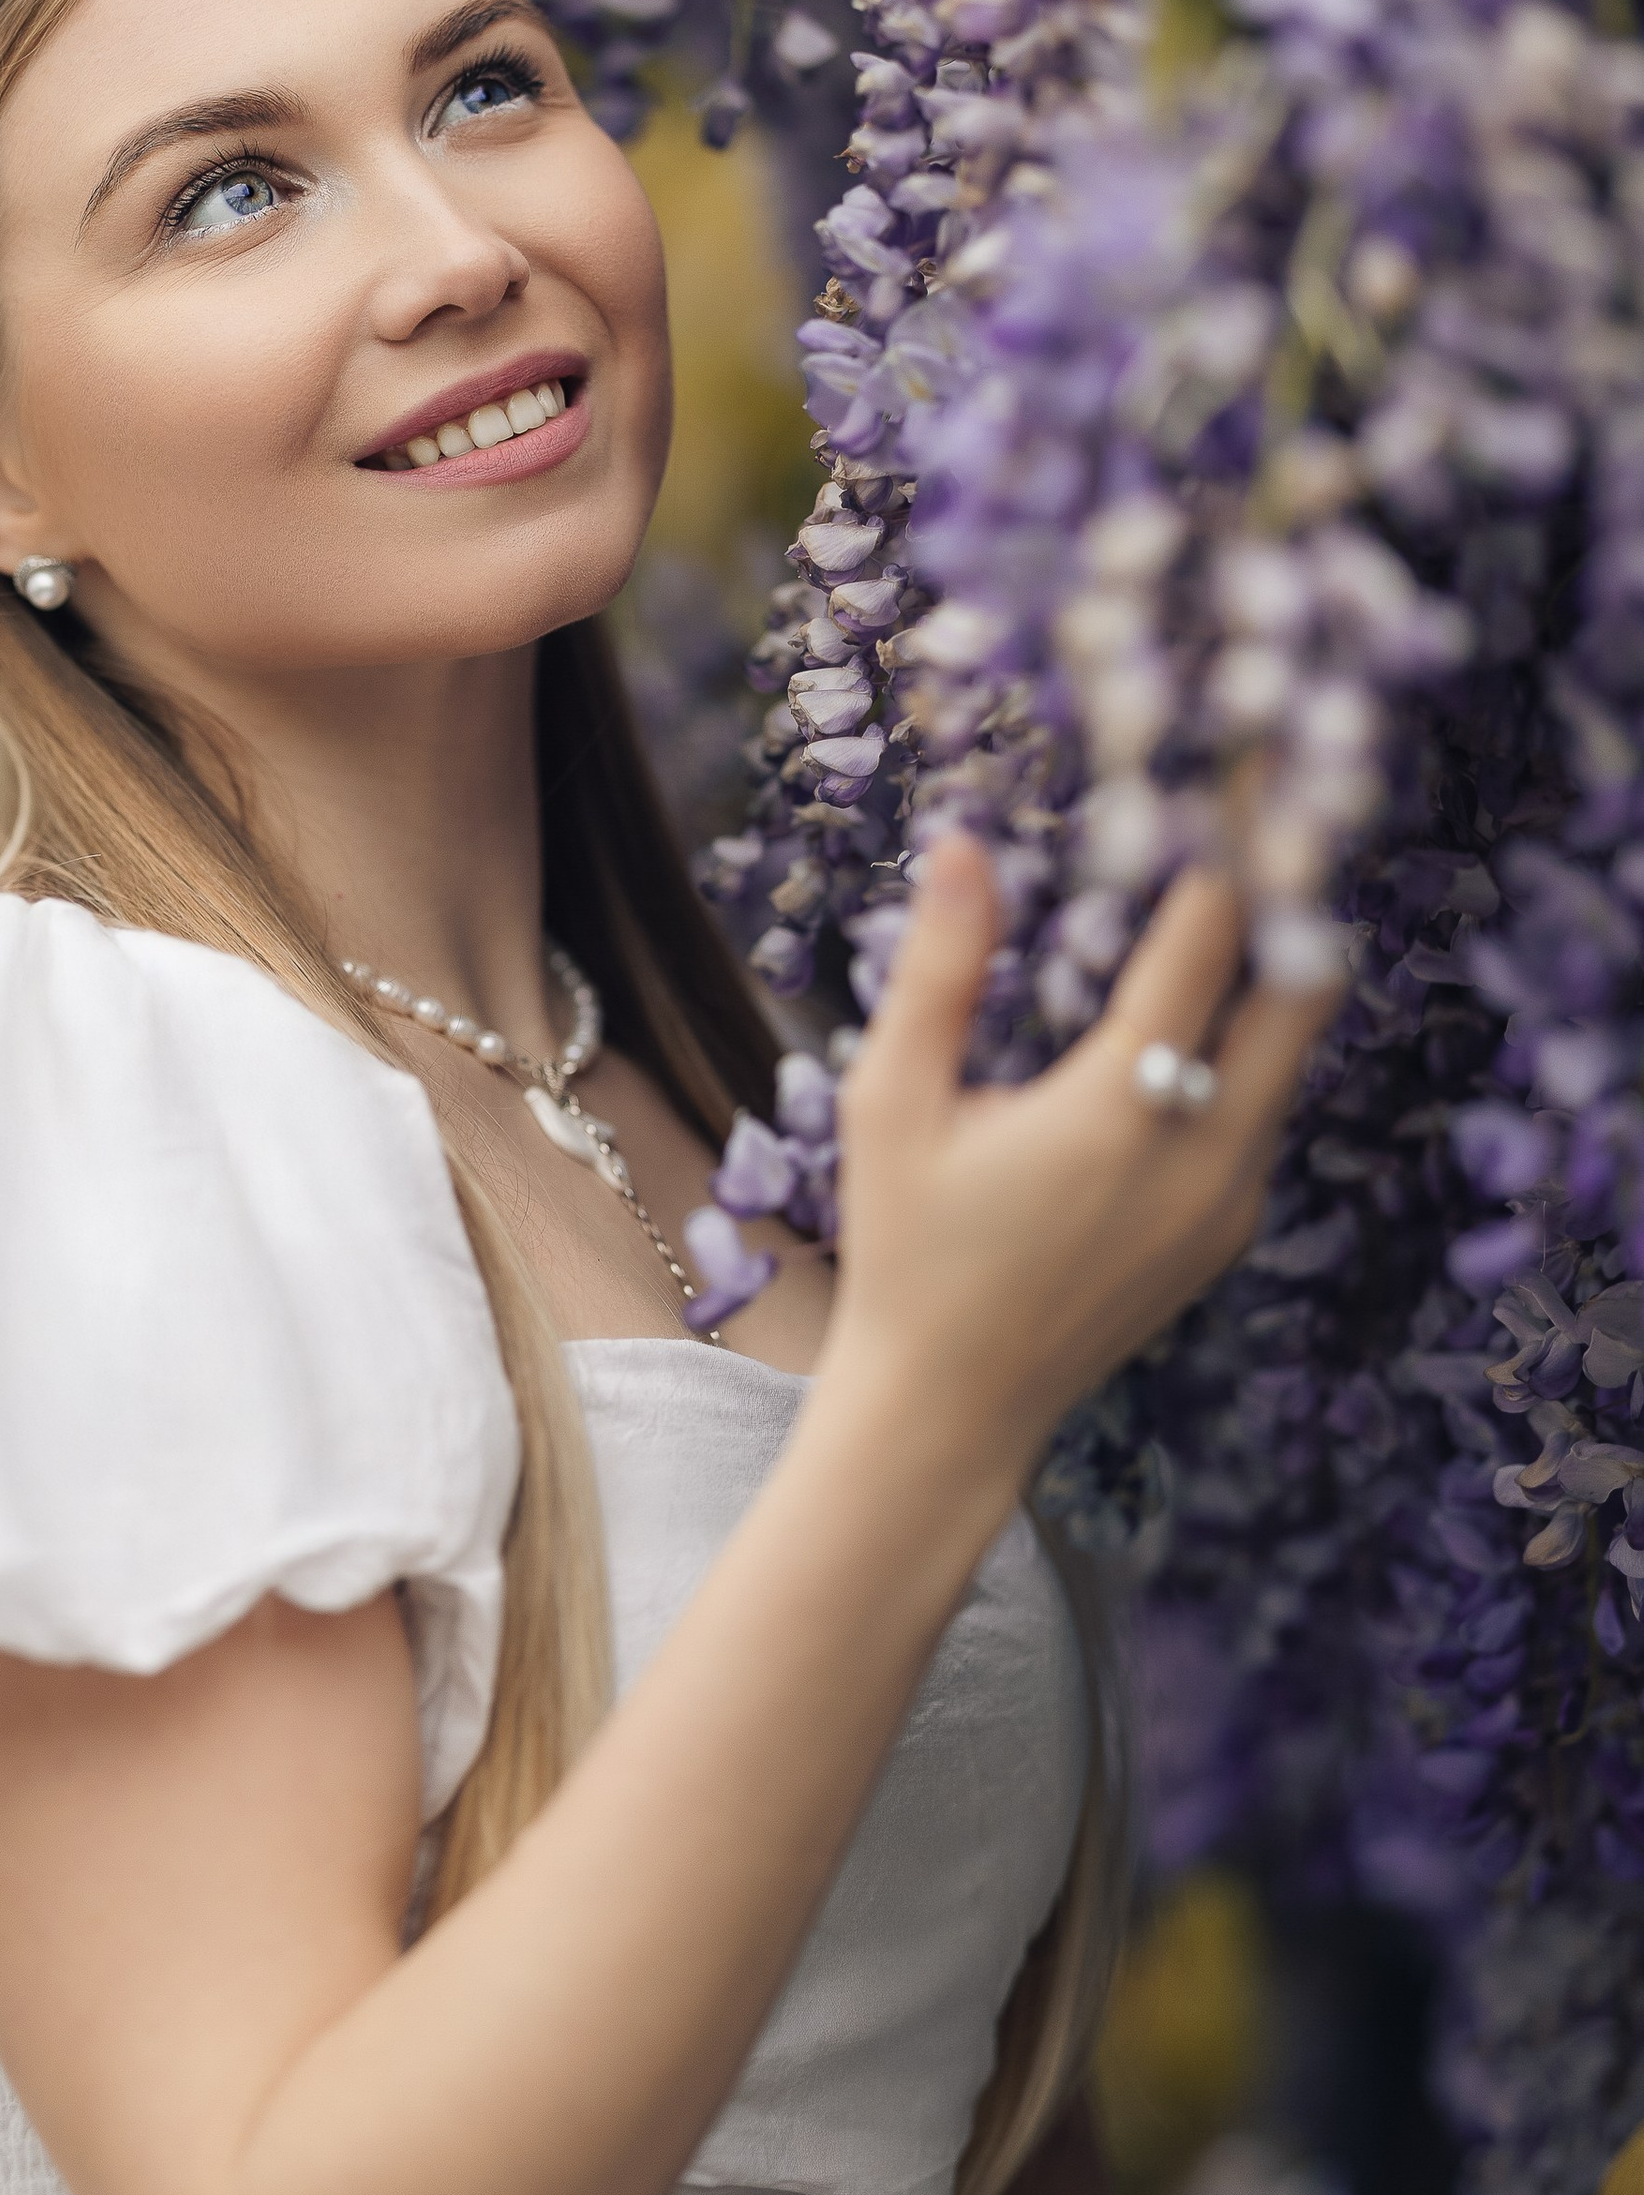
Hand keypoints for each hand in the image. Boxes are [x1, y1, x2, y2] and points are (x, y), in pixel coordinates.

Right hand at [823, 835, 1340, 1473]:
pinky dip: (1234, 1055)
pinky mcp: (1227, 1232)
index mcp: (1123, 1106)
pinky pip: (1257, 1115)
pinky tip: (1167, 1030)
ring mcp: (1230, 1199)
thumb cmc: (904, 1249)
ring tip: (1205, 916)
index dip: (1222, 849)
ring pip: (1286, 1056)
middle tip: (1247, 839)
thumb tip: (962, 844)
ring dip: (1258, 982)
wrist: (951, 1408)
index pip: (1210, 938)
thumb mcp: (892, 1102)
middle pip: (1303, 992)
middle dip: (1282, 909)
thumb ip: (939, 969)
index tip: (1220, 787)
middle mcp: (1205, 1151)